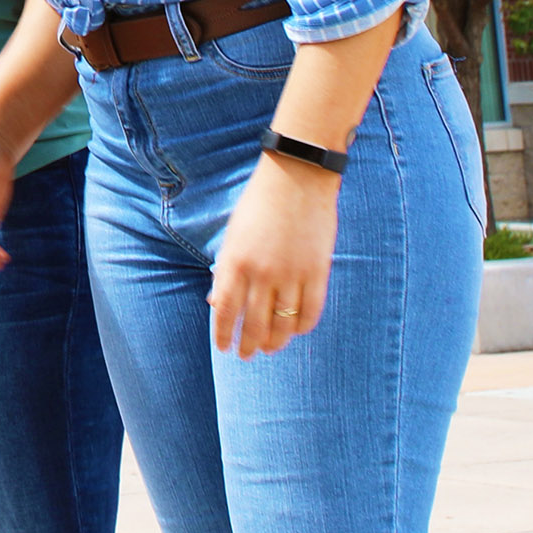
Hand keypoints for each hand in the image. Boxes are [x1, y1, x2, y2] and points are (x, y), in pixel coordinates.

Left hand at [209, 151, 342, 358]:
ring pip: (282, 325)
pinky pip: (310, 313)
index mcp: (235, 261)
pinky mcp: (317, 271)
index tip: (223, 347)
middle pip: (253, 324)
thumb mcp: (233, 235)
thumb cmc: (259, 205)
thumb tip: (215, 303)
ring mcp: (291, 274)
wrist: (297, 177)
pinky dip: (301, 327)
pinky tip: (294, 331)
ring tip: (269, 348)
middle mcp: (261, 272)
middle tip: (246, 355)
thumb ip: (226, 270)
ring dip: (274, 342)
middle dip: (248, 345)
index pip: (224, 311)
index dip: (222, 334)